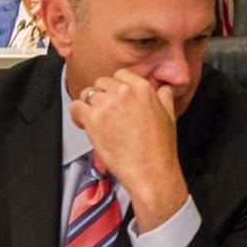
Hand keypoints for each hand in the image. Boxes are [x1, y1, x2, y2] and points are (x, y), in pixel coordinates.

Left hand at [70, 69, 187, 231]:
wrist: (151, 171)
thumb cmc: (160, 149)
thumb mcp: (170, 116)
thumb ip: (165, 97)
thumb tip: (164, 88)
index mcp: (142, 88)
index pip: (120, 75)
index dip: (115, 89)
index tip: (115, 100)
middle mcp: (123, 92)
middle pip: (102, 83)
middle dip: (102, 97)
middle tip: (106, 114)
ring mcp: (107, 105)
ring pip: (88, 94)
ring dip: (90, 107)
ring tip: (96, 122)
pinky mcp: (93, 119)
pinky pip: (76, 107)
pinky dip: (77, 115)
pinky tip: (84, 124)